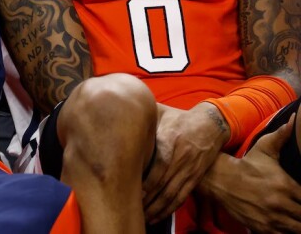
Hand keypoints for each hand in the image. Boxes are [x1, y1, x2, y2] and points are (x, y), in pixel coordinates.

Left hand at [143, 103, 228, 222]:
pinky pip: (181, 197)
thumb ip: (143, 117)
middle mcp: (181, 158)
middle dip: (148, 199)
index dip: (148, 179)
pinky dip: (168, 209)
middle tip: (131, 207)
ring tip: (142, 217)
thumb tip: (119, 112)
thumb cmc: (179, 118)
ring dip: (156, 208)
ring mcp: (189, 170)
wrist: (210, 125)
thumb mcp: (162, 113)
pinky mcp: (194, 178)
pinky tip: (157, 216)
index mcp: (171, 140)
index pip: (160, 163)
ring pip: (171, 194)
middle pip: (164, 183)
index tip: (134, 189)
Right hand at [201, 115, 300, 232]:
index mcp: (285, 185)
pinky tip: (286, 225)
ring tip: (295, 217)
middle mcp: (280, 204)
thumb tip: (295, 119)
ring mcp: (271, 218)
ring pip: (297, 229)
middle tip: (299, 208)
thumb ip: (282, 135)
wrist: (219, 178)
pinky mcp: (262, 228)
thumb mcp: (264, 149)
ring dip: (298, 224)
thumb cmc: (246, 164)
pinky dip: (286, 232)